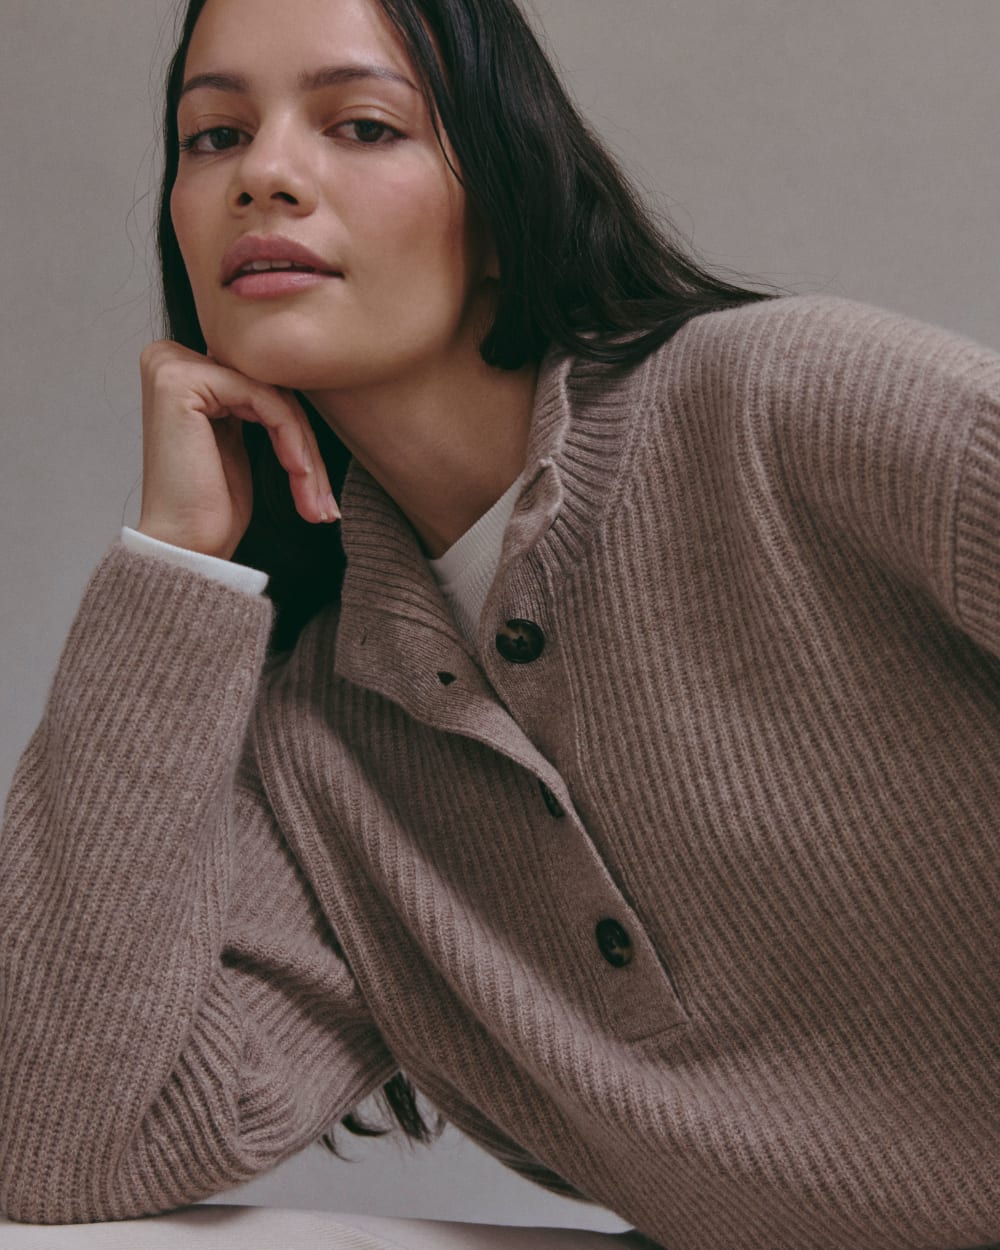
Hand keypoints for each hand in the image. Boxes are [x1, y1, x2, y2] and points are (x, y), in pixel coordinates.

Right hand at [135, 340, 338, 560]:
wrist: (184, 546)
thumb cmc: (209, 507)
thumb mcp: (234, 442)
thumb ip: (253, 405)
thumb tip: (302, 374)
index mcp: (179, 370)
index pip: (260, 385)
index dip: (297, 431)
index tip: (320, 484)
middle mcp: (168, 358)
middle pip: (267, 387)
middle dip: (305, 442)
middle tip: (325, 500)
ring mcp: (172, 366)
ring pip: (272, 394)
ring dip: (304, 447)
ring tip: (316, 499)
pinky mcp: (184, 381)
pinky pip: (264, 398)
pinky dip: (291, 437)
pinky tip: (298, 472)